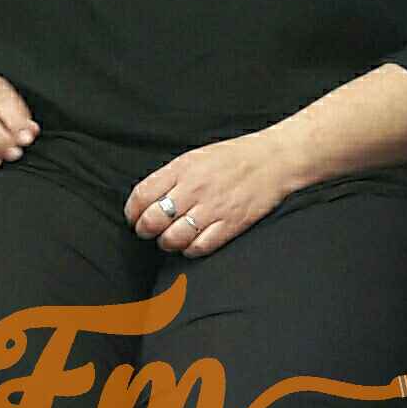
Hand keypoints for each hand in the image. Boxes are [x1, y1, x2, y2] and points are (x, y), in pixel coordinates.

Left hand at [126, 132, 303, 257]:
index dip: (133, 212)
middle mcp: (194, 189)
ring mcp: (212, 209)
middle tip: (148, 231)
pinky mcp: (230, 224)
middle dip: (145, 230)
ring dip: (167, 243)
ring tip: (170, 239)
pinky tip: (191, 243)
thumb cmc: (234, 157)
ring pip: (173, 238)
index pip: (142, 195)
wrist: (273, 160)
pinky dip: (190, 250)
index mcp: (182, 169)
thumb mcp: (196, 157)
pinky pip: (200, 247)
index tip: (134, 217)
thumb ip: (171, 176)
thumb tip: (148, 199)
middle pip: (153, 220)